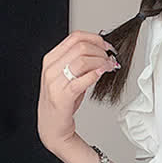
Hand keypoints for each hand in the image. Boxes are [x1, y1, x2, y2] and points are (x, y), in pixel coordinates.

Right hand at [37, 30, 118, 155]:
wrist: (52, 125)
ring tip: (109, 66)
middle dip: (100, 50)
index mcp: (51, 59)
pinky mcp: (62, 96)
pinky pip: (81, 80)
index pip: (74, 37)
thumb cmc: (62, 101)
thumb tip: (101, 54)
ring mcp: (55, 81)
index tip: (106, 45)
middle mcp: (51, 68)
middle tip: (110, 58)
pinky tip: (102, 73)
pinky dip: (94, 74)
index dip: (94, 38)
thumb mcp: (68, 77)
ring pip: (82, 60)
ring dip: (100, 61)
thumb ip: (80, 64)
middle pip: (80, 47)